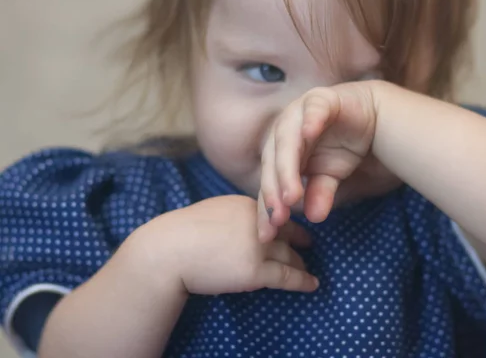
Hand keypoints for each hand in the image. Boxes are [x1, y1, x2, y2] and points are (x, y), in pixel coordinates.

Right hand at [145, 195, 318, 294]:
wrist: (170, 251)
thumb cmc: (181, 235)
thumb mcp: (211, 214)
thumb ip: (231, 218)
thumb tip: (238, 230)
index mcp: (245, 205)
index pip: (274, 214)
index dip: (287, 222)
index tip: (294, 228)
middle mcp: (257, 222)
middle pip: (286, 232)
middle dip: (301, 239)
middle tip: (310, 244)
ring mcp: (258, 246)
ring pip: (289, 255)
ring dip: (301, 263)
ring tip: (308, 269)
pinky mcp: (255, 270)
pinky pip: (287, 276)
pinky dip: (303, 281)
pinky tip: (312, 284)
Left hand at [257, 81, 398, 241]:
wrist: (372, 118)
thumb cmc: (345, 147)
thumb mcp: (331, 177)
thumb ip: (319, 193)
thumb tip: (314, 218)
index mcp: (280, 151)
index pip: (269, 182)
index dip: (267, 209)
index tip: (267, 235)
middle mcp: (284, 131)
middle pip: (272, 161)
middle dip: (274, 191)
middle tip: (278, 218)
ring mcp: (299, 112)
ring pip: (286, 139)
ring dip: (287, 165)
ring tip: (290, 194)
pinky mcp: (321, 99)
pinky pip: (313, 109)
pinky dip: (311, 120)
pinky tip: (310, 134)